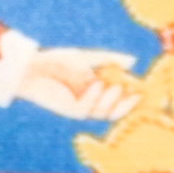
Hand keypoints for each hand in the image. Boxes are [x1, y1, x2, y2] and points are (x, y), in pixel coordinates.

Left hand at [20, 42, 136, 118]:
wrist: (31, 66)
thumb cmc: (57, 61)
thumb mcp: (87, 58)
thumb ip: (110, 60)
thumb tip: (134, 61)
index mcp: (96, 93)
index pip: (118, 102)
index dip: (131, 99)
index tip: (142, 90)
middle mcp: (89, 103)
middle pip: (112, 113)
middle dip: (125, 106)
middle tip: (136, 94)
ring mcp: (79, 107)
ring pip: (101, 114)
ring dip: (111, 102)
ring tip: (117, 86)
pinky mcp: (67, 109)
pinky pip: (84, 109)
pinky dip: (93, 98)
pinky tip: (98, 84)